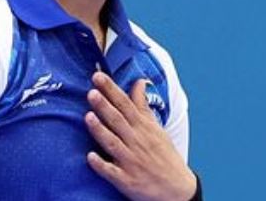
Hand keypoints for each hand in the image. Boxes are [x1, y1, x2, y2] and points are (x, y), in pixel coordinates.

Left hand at [85, 71, 196, 200]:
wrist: (177, 188)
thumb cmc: (163, 154)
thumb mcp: (155, 127)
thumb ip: (143, 105)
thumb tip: (139, 81)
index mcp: (142, 127)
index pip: (125, 104)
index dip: (111, 90)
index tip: (98, 76)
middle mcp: (136, 141)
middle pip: (118, 120)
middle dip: (104, 106)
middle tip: (91, 92)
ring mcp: (131, 161)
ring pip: (112, 143)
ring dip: (100, 130)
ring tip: (88, 117)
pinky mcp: (127, 180)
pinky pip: (111, 172)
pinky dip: (101, 165)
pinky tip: (90, 157)